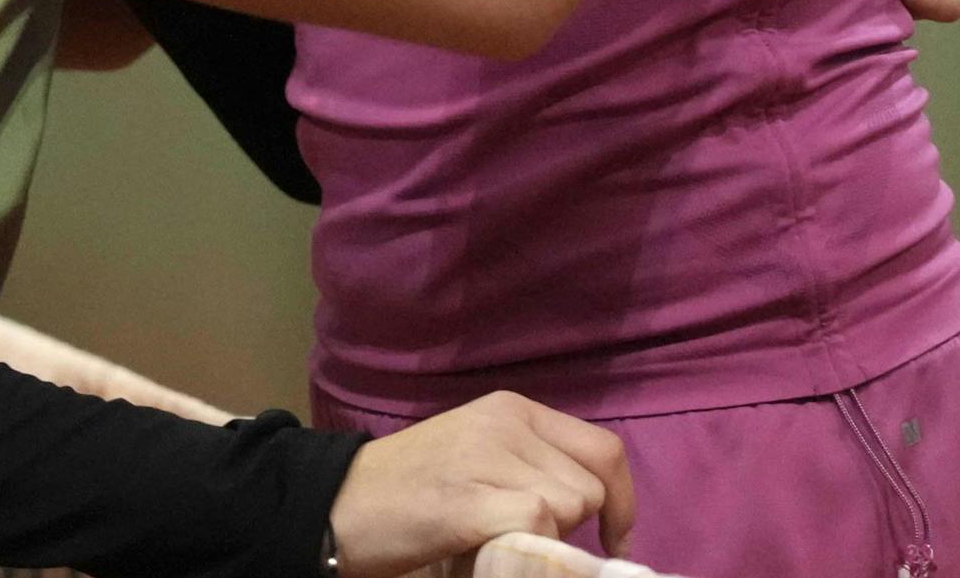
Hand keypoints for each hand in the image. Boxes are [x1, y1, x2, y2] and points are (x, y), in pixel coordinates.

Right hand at [328, 392, 634, 574]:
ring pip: (570, 505)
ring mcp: (487, 457)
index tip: (617, 538)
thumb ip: (530, 465)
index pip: (604, 448)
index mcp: (513, 410)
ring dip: (547, 538)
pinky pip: (537, 522)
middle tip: (532, 541)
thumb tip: (590, 504)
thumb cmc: (407, 491)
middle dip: (575, 525)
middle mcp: (507, 423)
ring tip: (499, 542)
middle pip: (591, 484)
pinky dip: (528, 546)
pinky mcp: (468, 499)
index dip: (623, 499)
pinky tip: (489, 550)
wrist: (336, 505)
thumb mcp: (478, 456)